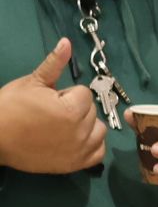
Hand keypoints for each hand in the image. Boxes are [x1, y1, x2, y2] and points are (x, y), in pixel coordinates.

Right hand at [0, 39, 105, 173]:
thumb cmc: (10, 108)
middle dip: (74, 109)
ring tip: (62, 127)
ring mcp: (79, 150)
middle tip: (50, 114)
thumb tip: (67, 42)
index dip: (66, 94)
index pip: (84, 94)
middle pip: (91, 111)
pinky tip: (74, 140)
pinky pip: (98, 152)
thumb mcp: (31, 82)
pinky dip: (91, 145)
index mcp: (73, 110)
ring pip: (98, 130)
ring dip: (86, 126)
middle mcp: (81, 131)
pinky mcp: (75, 164)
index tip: (48, 100)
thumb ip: (54, 64)